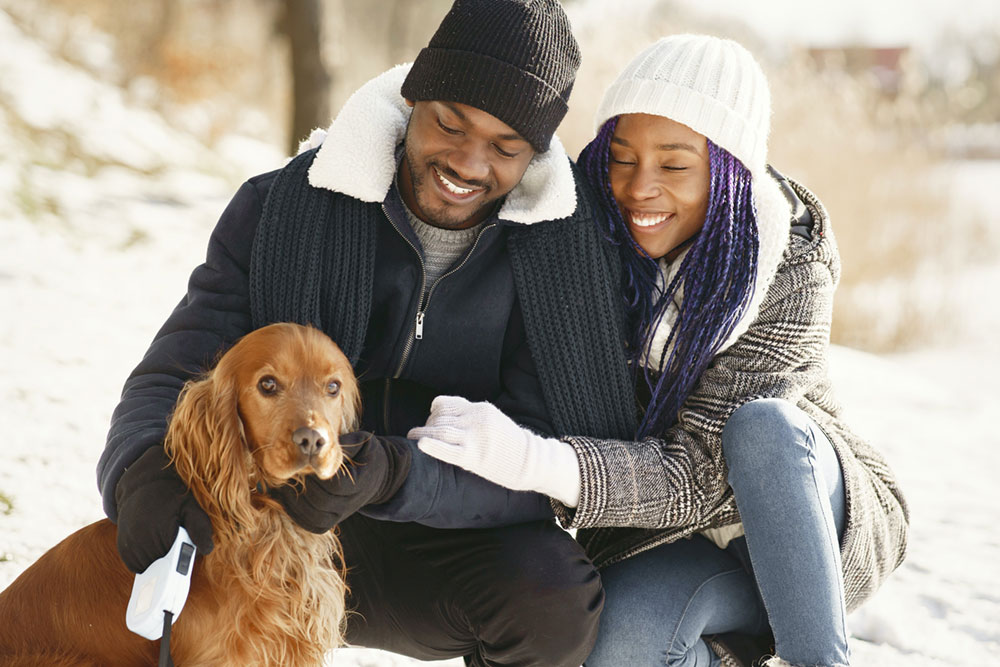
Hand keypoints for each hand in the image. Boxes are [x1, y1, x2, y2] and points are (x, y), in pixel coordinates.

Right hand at [115, 445, 214, 572]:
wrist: (142, 486)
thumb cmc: (172, 496)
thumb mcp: (192, 506)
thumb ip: (201, 527)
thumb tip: (207, 550)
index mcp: (160, 531)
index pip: (178, 561)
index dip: (187, 560)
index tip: (190, 556)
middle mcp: (140, 542)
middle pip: (164, 568)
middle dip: (175, 562)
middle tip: (181, 544)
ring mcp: (129, 547)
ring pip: (151, 569)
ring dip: (162, 564)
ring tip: (168, 543)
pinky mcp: (124, 550)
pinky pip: (140, 566)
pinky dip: (150, 562)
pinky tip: (158, 547)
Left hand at [270, 432, 410, 532]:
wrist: (378, 477)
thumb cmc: (366, 455)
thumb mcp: (361, 443)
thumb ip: (342, 444)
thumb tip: (318, 441)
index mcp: (359, 484)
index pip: (334, 485)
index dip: (315, 476)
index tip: (302, 463)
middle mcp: (350, 503)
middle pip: (320, 501)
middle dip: (300, 488)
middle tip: (284, 474)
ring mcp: (341, 515)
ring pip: (312, 516)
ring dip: (293, 503)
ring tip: (278, 487)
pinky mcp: (332, 521)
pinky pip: (311, 524)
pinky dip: (295, 514)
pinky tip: (283, 500)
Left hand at [408, 396, 581, 506]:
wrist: (531, 460)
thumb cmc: (510, 443)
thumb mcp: (493, 419)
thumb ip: (471, 416)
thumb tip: (445, 418)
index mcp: (481, 408)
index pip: (445, 403)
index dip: (433, 412)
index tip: (432, 421)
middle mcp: (476, 419)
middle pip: (440, 417)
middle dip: (427, 425)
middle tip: (422, 433)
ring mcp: (475, 437)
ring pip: (440, 430)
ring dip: (423, 433)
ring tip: (414, 437)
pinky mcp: (473, 456)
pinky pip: (447, 449)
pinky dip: (432, 445)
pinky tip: (420, 444)